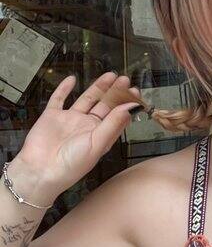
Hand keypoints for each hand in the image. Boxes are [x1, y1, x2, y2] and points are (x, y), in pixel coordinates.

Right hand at [13, 73, 142, 199]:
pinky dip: (64, 89)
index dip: (126, 103)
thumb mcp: (98, 142)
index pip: (117, 116)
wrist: (41, 170)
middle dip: (115, 92)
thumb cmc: (72, 163)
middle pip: (104, 105)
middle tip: (124, 79)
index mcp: (100, 135)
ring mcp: (69, 120)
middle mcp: (86, 126)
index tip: (135, 92)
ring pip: (86, 99)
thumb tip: (131, 107)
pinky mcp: (52, 116)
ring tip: (110, 75)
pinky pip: (58, 99)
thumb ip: (113, 123)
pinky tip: (72, 79)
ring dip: (98, 87)